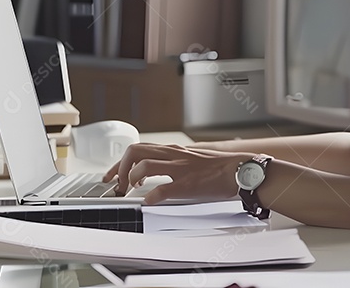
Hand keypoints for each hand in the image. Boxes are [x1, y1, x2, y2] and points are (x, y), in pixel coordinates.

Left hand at [102, 143, 254, 204]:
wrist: (239, 170)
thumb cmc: (217, 167)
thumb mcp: (189, 158)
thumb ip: (170, 161)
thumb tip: (152, 171)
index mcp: (172, 150)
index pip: (137, 148)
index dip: (118, 162)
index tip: (110, 175)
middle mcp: (173, 156)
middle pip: (135, 152)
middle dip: (120, 168)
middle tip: (119, 184)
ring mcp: (179, 169)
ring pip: (145, 166)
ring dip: (132, 178)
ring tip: (132, 189)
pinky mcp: (188, 184)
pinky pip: (164, 189)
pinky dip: (152, 196)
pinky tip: (148, 201)